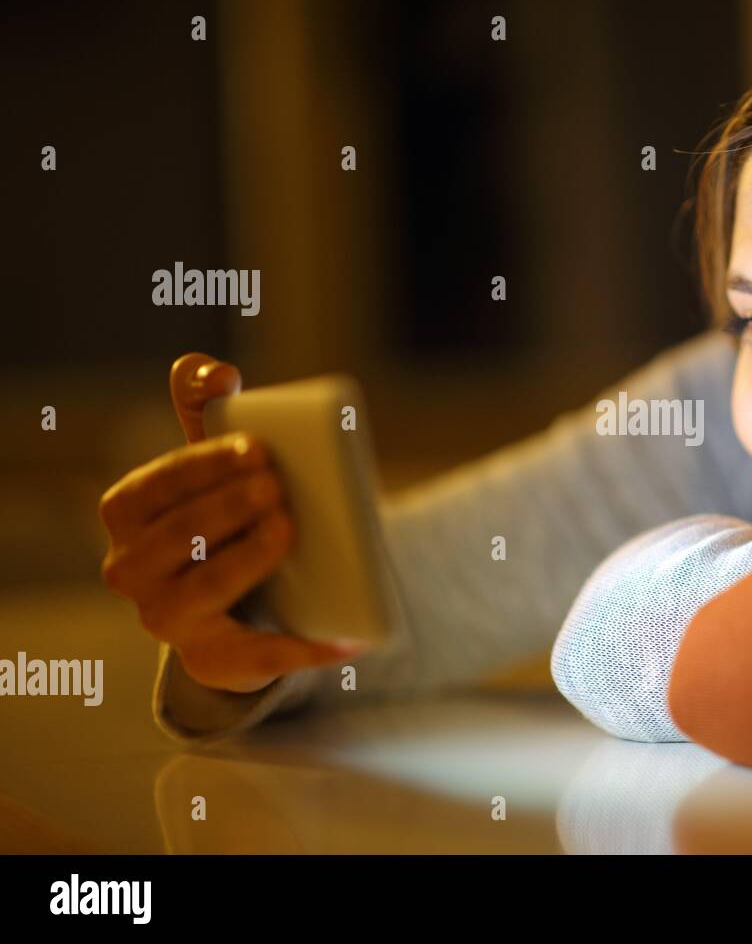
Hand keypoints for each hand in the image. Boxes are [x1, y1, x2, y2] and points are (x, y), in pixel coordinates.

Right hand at [99, 353, 363, 692]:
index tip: (257, 448)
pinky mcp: (212, 659)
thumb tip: (215, 371)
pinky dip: (304, 648)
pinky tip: (347, 638)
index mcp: (126, 515)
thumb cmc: (222, 509)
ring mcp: (167, 619)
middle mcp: (131, 571)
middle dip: (228, 506)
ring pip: (202, 589)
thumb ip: (204, 405)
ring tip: (288, 527)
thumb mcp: (210, 459)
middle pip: (177, 536)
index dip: (202, 466)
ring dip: (246, 558)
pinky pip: (256, 656)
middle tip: (278, 484)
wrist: (235, 593)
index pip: (153, 486)